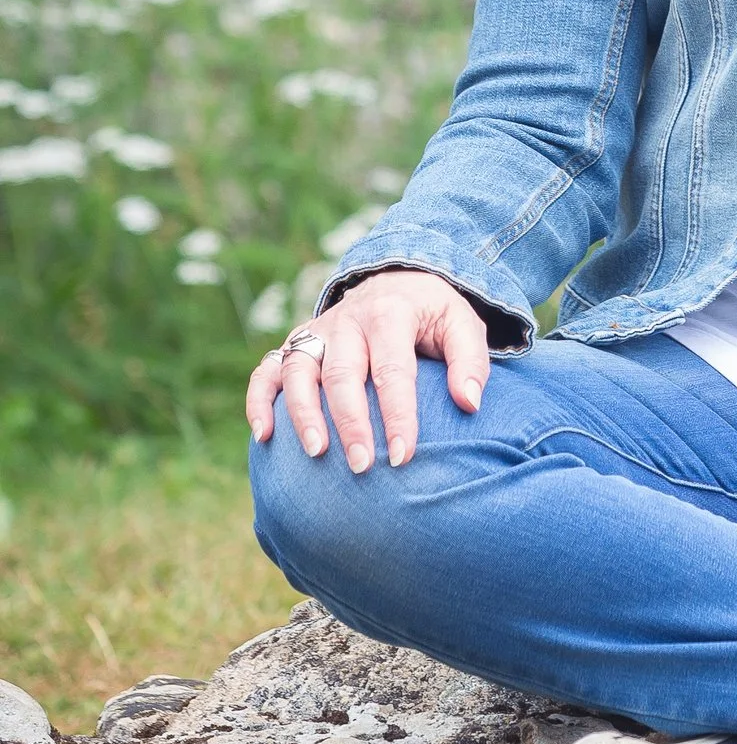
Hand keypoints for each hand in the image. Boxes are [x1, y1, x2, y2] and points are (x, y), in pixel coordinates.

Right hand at [245, 267, 492, 474]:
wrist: (398, 277)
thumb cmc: (433, 313)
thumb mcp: (462, 323)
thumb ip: (471, 360)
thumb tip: (469, 403)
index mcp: (390, 314)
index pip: (393, 370)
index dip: (397, 415)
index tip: (403, 456)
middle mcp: (348, 320)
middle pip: (342, 374)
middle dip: (351, 423)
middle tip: (361, 466)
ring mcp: (318, 332)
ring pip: (298, 371)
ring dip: (302, 413)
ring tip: (316, 453)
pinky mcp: (297, 342)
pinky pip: (267, 369)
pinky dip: (259, 399)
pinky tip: (265, 435)